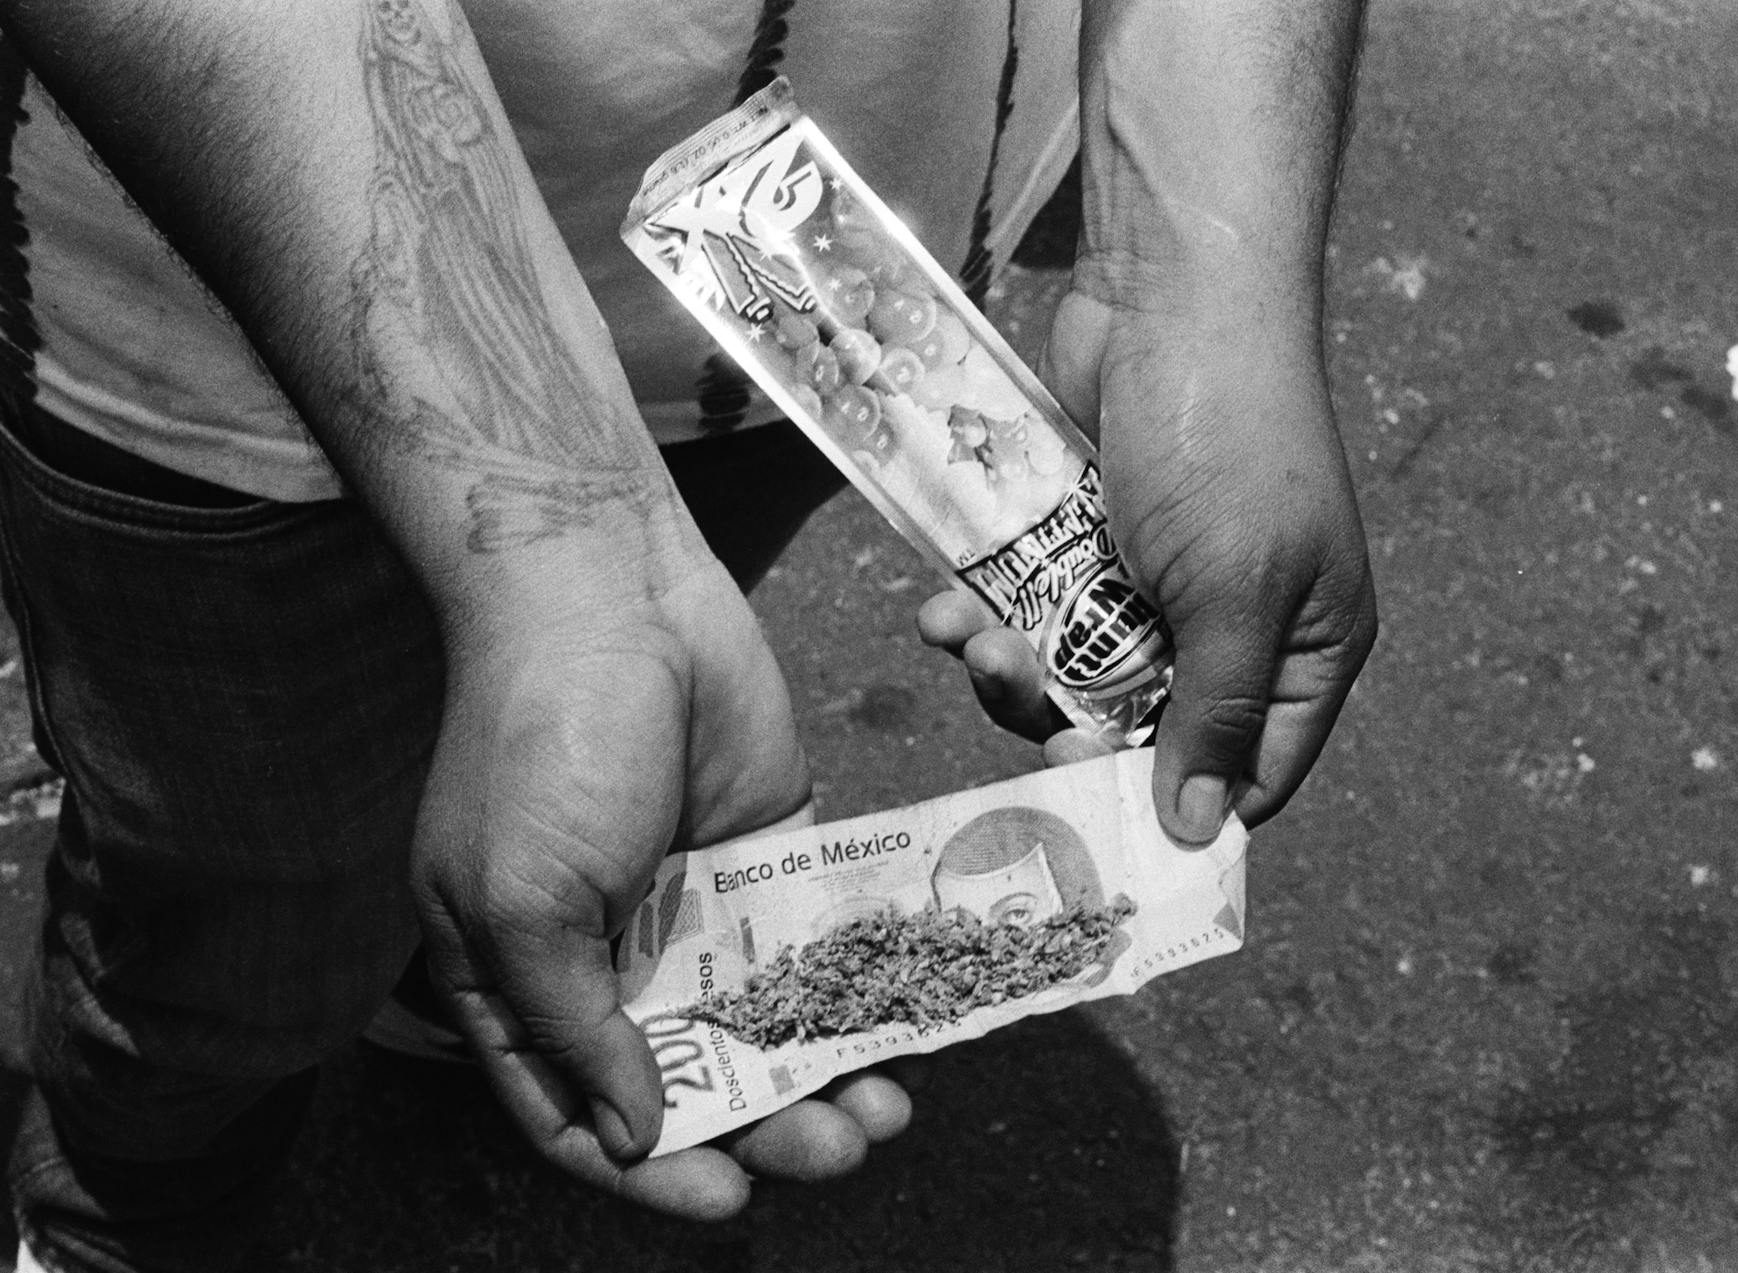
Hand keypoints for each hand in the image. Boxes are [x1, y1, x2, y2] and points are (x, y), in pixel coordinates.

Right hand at [409, 562, 910, 1218]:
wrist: (611, 591)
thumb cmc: (541, 744)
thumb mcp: (521, 900)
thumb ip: (575, 1025)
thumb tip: (632, 1132)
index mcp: (521, 978)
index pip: (576, 1113)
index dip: (645, 1171)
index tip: (724, 1200)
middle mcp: (609, 954)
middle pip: (693, 1078)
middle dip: (765, 1126)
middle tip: (836, 1149)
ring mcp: (693, 904)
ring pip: (769, 1019)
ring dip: (824, 1069)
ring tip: (884, 1107)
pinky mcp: (769, 851)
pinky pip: (819, 941)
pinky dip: (859, 986)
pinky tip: (908, 1018)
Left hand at [921, 284, 1375, 841]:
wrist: (1167, 289)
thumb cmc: (1228, 438)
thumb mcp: (1234, 593)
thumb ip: (1213, 717)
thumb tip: (1202, 838)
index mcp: (1303, 649)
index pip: (1247, 776)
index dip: (1169, 805)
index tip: (1087, 808)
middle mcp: (1235, 624)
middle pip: (1141, 733)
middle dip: (1064, 722)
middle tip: (1015, 692)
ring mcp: (1156, 578)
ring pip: (1070, 674)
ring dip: (1009, 669)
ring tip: (971, 637)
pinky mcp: (1087, 536)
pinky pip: (1031, 609)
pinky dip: (985, 615)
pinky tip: (945, 607)